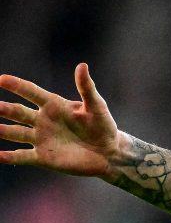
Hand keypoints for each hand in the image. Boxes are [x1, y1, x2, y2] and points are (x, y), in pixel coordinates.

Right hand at [0, 63, 119, 175]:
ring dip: (2, 131)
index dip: (17, 86)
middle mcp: (41, 120)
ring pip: (15, 133)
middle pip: (18, 112)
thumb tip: (82, 65)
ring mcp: (40, 138)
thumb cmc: (103, 126)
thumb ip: (87, 88)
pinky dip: (9, 157)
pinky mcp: (42, 157)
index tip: (1, 79)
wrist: (108, 152)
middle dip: (4, 109)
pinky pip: (22, 156)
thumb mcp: (96, 106)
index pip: (31, 92)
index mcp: (53, 105)